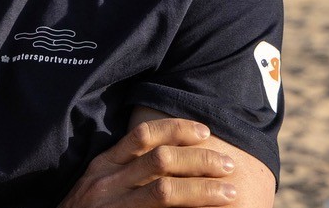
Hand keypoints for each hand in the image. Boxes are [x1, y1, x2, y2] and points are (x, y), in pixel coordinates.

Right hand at [59, 118, 236, 207]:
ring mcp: (114, 207)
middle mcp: (107, 182)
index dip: (176, 129)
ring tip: (231, 191)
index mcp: (103, 166)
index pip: (143, 135)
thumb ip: (123, 172)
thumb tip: (165, 159)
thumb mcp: (97, 186)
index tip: (205, 131)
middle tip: (228, 164)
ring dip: (203, 189)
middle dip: (199, 159)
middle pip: (160, 159)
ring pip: (165, 191)